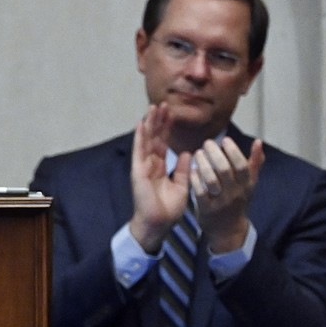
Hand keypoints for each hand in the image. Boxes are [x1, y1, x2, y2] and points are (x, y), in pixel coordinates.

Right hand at [129, 102, 191, 252]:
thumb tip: (187, 153)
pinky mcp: (138, 170)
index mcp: (161, 167)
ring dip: (150, 123)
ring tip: (153, 107)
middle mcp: (150, 164)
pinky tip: (141, 123)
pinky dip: (140, 137)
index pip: (164, 143)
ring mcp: (143, 166)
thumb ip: (183, 169)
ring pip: (146, 140)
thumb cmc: (168, 209)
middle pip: (155, 137)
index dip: (168, 128)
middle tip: (163, 103)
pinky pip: (139, 150)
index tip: (172, 113)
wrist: (158, 223)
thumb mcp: (182, 186)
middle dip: (159, 120)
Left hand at [191, 137, 264, 251]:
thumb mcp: (249, 184)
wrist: (228, 230)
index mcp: (246, 185)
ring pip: (211, 180)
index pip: (241, 165)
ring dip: (203, 164)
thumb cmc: (238, 201)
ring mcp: (220, 202)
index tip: (224, 139)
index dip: (233, 151)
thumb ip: (254, 163)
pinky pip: (200, 192)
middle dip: (215, 154)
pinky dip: (195, 179)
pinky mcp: (206, 209)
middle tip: (207, 143)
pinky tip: (191, 170)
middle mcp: (234, 193)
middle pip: (224, 170)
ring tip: (198, 153)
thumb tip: (258, 142)